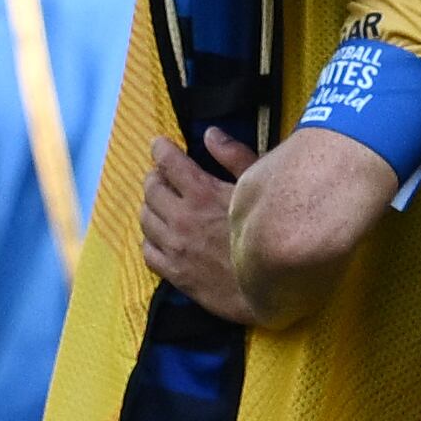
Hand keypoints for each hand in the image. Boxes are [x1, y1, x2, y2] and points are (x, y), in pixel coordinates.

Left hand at [142, 130, 260, 324]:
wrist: (274, 287)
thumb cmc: (273, 232)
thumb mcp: (260, 187)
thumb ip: (234, 156)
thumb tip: (210, 134)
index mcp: (202, 192)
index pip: (167, 162)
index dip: (160, 149)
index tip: (160, 145)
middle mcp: (181, 218)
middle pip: (151, 189)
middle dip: (156, 176)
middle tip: (164, 176)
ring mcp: (175, 247)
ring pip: (145, 219)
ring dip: (151, 207)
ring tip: (162, 205)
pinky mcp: (175, 273)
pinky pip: (147, 251)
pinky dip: (151, 239)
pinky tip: (162, 237)